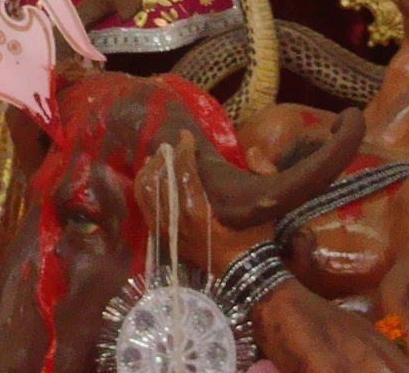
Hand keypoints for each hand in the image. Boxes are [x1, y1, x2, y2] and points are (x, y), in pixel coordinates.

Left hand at [143, 132, 264, 277]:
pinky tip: (149, 176)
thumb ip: (264, 172)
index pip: (183, 171)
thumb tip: (253, 149)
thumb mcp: (265, 204)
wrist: (243, 273)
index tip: (186, 136)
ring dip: (150, 170)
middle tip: (171, 145)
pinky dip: (144, 188)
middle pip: (160, 178)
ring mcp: (167, 230)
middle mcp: (177, 220)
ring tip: (158, 158)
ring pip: (146, 192)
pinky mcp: (163, 237)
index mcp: (199, 211)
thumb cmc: (254, 237)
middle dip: (164, 157)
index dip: (182, 149)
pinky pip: (144, 208)